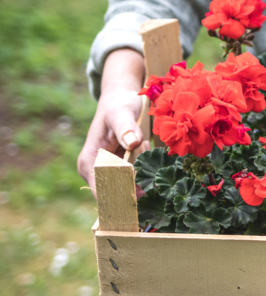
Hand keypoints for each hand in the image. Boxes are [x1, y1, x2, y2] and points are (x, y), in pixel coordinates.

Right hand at [77, 49, 146, 198]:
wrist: (122, 100)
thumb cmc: (119, 105)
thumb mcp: (122, 112)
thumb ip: (126, 127)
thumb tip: (132, 142)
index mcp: (89, 163)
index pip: (102, 191)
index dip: (121, 196)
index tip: (142, 191)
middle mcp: (95, 173)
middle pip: (117, 195)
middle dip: (137, 180)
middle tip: (144, 150)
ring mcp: (108, 174)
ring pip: (130, 189)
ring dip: (143, 173)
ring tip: (143, 143)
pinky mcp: (122, 172)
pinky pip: (137, 181)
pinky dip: (146, 169)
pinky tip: (145, 146)